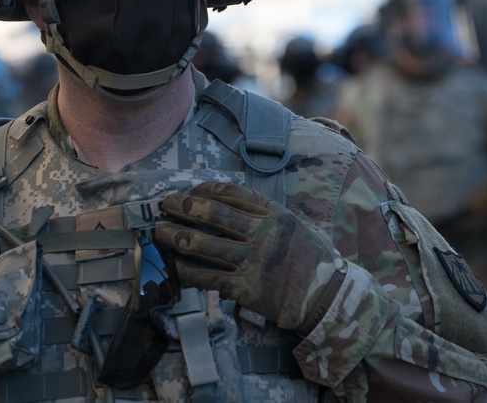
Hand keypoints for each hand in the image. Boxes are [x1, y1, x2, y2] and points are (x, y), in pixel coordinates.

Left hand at [155, 182, 342, 332]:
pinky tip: (173, 265)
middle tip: (166, 203)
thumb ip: (268, 214)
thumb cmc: (313, 260)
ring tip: (160, 231)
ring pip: (202, 244)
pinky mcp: (244, 288)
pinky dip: (185, 270)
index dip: (207, 189)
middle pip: (212, 214)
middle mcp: (262, 235)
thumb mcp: (297, 225)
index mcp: (275, 215)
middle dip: (183, 206)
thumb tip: (233, 203)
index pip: (233, 193)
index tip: (193, 189)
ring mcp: (251, 262)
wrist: (327, 298)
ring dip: (175, 235)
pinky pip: (206, 277)